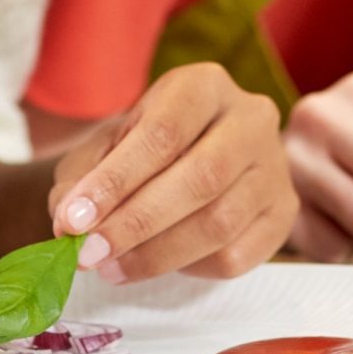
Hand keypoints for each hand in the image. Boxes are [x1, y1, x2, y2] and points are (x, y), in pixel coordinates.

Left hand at [46, 63, 295, 283]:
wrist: (188, 157)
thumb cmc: (141, 151)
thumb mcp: (104, 148)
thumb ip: (82, 180)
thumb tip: (69, 222)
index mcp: (205, 86)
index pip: (163, 134)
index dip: (116, 181)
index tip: (73, 220)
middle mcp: (251, 118)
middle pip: (200, 178)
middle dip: (136, 223)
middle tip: (88, 253)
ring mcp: (275, 168)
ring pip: (220, 222)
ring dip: (156, 254)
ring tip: (110, 266)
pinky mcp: (283, 213)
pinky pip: (236, 255)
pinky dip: (188, 268)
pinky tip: (155, 263)